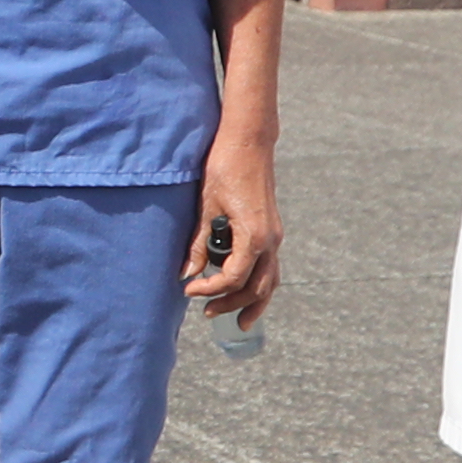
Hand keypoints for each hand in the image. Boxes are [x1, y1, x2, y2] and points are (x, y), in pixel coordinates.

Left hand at [181, 129, 282, 331]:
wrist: (248, 142)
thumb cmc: (224, 167)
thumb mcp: (206, 206)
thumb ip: (198, 243)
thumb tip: (186, 273)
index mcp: (254, 236)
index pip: (233, 277)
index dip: (210, 289)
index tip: (188, 290)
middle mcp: (270, 240)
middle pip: (256, 287)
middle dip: (232, 303)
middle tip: (207, 313)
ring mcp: (274, 236)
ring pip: (271, 280)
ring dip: (254, 302)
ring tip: (239, 321)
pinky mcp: (271, 229)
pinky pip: (271, 266)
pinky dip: (261, 283)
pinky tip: (247, 291)